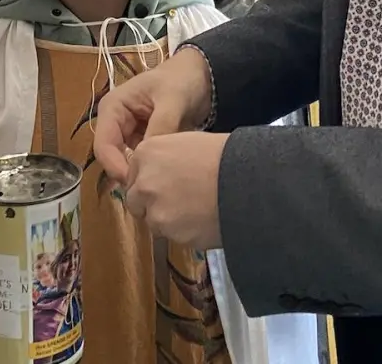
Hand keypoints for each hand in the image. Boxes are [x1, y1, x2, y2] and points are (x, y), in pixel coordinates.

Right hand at [95, 46, 212, 185]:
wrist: (201, 76)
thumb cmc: (182, 80)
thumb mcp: (172, 99)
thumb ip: (162, 126)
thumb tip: (151, 157)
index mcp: (113, 108)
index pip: (104, 145)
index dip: (115, 167)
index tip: (136, 184)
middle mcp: (115, 123)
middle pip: (112, 158)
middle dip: (128, 174)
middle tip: (149, 191)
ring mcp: (128, 133)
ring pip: (126, 163)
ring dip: (140, 174)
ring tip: (159, 185)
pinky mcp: (142, 142)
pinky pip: (141, 161)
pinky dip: (150, 169)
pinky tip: (165, 178)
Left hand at [124, 132, 226, 248]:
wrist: (247, 181)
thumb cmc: (224, 155)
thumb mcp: (187, 143)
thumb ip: (165, 159)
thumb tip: (162, 173)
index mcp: (146, 154)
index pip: (134, 175)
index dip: (151, 182)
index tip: (168, 184)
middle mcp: (143, 183)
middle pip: (136, 202)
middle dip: (152, 204)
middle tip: (180, 201)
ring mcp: (155, 212)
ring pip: (154, 222)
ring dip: (170, 221)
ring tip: (198, 211)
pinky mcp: (171, 235)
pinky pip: (174, 237)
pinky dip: (186, 233)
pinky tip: (205, 220)